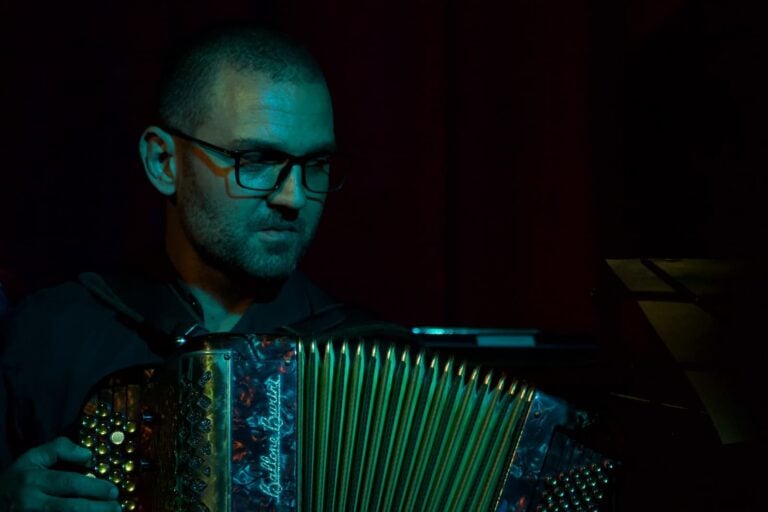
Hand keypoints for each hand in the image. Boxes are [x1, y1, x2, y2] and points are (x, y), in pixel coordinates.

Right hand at [0, 437, 119, 511]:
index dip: (94, 488)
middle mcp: (31, 502)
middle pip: (71, 508)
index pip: (69, 484)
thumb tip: (88, 454)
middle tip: (116, 506)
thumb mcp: (32, 458)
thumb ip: (59, 449)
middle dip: (97, 508)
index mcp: (34, 480)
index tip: (113, 490)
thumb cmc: (18, 480)